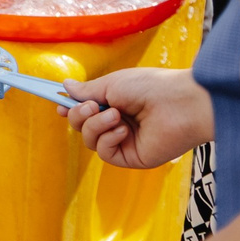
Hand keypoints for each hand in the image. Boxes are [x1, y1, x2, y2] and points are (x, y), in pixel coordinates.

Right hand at [62, 67, 212, 168]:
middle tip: (92, 106)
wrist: (181, 104)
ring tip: (116, 115)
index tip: (58, 103)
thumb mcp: (113, 84)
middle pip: (82, 126)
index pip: (86, 109)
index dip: (70, 107)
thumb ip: (87, 90)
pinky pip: (104, 153)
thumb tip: (65, 85)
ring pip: (89, 140)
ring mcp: (125, 140)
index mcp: (115, 102)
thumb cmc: (151, 87)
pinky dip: (108, 139)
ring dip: (96, 126)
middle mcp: (119, 122)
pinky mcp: (132, 157)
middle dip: (79, 115)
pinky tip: (123, 129)